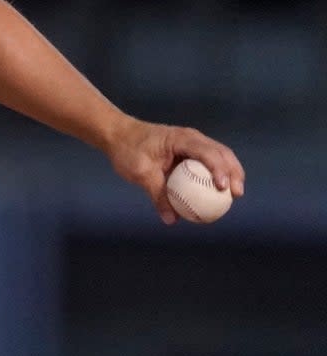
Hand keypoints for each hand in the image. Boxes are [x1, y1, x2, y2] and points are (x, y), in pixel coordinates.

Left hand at [106, 117, 245, 224]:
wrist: (118, 135)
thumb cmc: (127, 150)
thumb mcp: (140, 173)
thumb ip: (157, 194)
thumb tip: (171, 220)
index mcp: (181, 139)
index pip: (207, 152)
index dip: (219, 169)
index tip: (222, 188)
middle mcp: (191, 139)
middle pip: (222, 153)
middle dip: (233, 172)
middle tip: (236, 195)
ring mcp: (192, 145)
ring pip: (219, 157)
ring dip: (230, 173)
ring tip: (235, 195)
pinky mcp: (188, 153)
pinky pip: (207, 164)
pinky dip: (216, 176)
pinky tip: (218, 194)